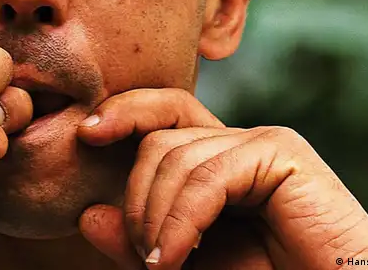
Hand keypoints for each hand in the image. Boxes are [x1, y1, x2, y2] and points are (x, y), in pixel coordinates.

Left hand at [76, 88, 367, 269]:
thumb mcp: (190, 266)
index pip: (162, 115)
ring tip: (163, 266)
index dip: (121, 113)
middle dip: (135, 197)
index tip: (84, 135)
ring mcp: (264, 143)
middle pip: (159, 137)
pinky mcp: (283, 155)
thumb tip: (86, 216)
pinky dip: (180, 221)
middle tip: (144, 255)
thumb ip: (142, 244)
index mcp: (220, 161)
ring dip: (154, 218)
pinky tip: (176, 256)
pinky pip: (207, 177)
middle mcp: (241, 143)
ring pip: (175, 155)